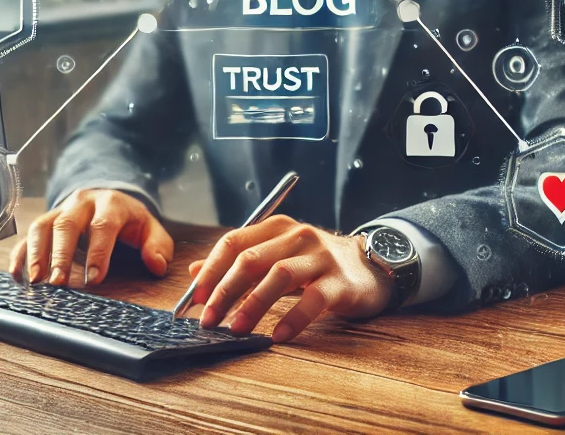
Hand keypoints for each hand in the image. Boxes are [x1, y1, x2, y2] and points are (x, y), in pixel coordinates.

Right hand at [8, 189, 173, 286]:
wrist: (108, 198)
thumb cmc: (129, 221)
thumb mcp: (150, 228)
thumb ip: (158, 246)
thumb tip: (157, 264)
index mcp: (111, 204)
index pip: (103, 225)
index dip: (98, 251)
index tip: (94, 279)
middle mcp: (82, 204)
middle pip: (67, 224)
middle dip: (61, 254)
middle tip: (58, 282)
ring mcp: (60, 210)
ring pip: (43, 226)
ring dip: (36, 253)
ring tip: (36, 280)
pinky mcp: (46, 221)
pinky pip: (28, 235)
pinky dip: (20, 253)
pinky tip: (18, 275)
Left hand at [187, 215, 392, 342]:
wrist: (370, 268)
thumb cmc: (315, 265)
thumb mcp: (277, 257)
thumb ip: (238, 262)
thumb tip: (194, 271)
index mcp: (277, 228)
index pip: (234, 242)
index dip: (211, 270)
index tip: (194, 299)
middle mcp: (297, 236)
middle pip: (252, 259)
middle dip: (224, 290)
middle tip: (208, 320)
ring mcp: (320, 257)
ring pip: (279, 275)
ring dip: (253, 304)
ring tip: (236, 330)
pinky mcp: (340, 281)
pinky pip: (313, 299)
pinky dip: (293, 318)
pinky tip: (278, 336)